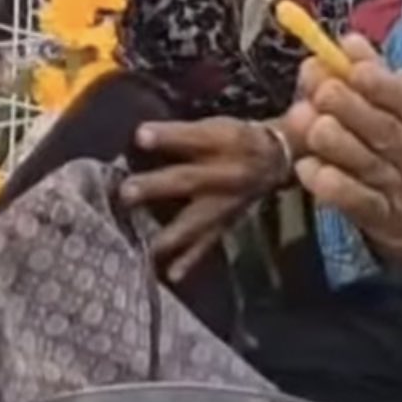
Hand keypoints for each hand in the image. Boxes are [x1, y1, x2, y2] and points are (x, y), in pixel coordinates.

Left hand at [118, 116, 292, 280]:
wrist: (275, 161)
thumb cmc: (234, 141)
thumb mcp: (214, 126)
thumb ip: (179, 135)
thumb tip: (137, 136)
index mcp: (221, 142)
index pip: (194, 137)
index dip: (168, 136)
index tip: (139, 136)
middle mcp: (224, 175)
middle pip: (188, 180)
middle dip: (157, 187)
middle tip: (126, 192)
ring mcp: (224, 204)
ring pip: (195, 219)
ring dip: (170, 232)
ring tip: (146, 245)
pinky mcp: (225, 224)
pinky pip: (206, 244)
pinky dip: (189, 260)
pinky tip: (171, 275)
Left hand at [286, 36, 401, 282]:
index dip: (385, 85)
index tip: (357, 67)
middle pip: (385, 131)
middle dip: (350, 107)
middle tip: (323, 89)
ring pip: (367, 165)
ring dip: (336, 144)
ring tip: (312, 123)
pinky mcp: (384, 219)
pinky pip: (357, 204)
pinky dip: (334, 187)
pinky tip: (310, 168)